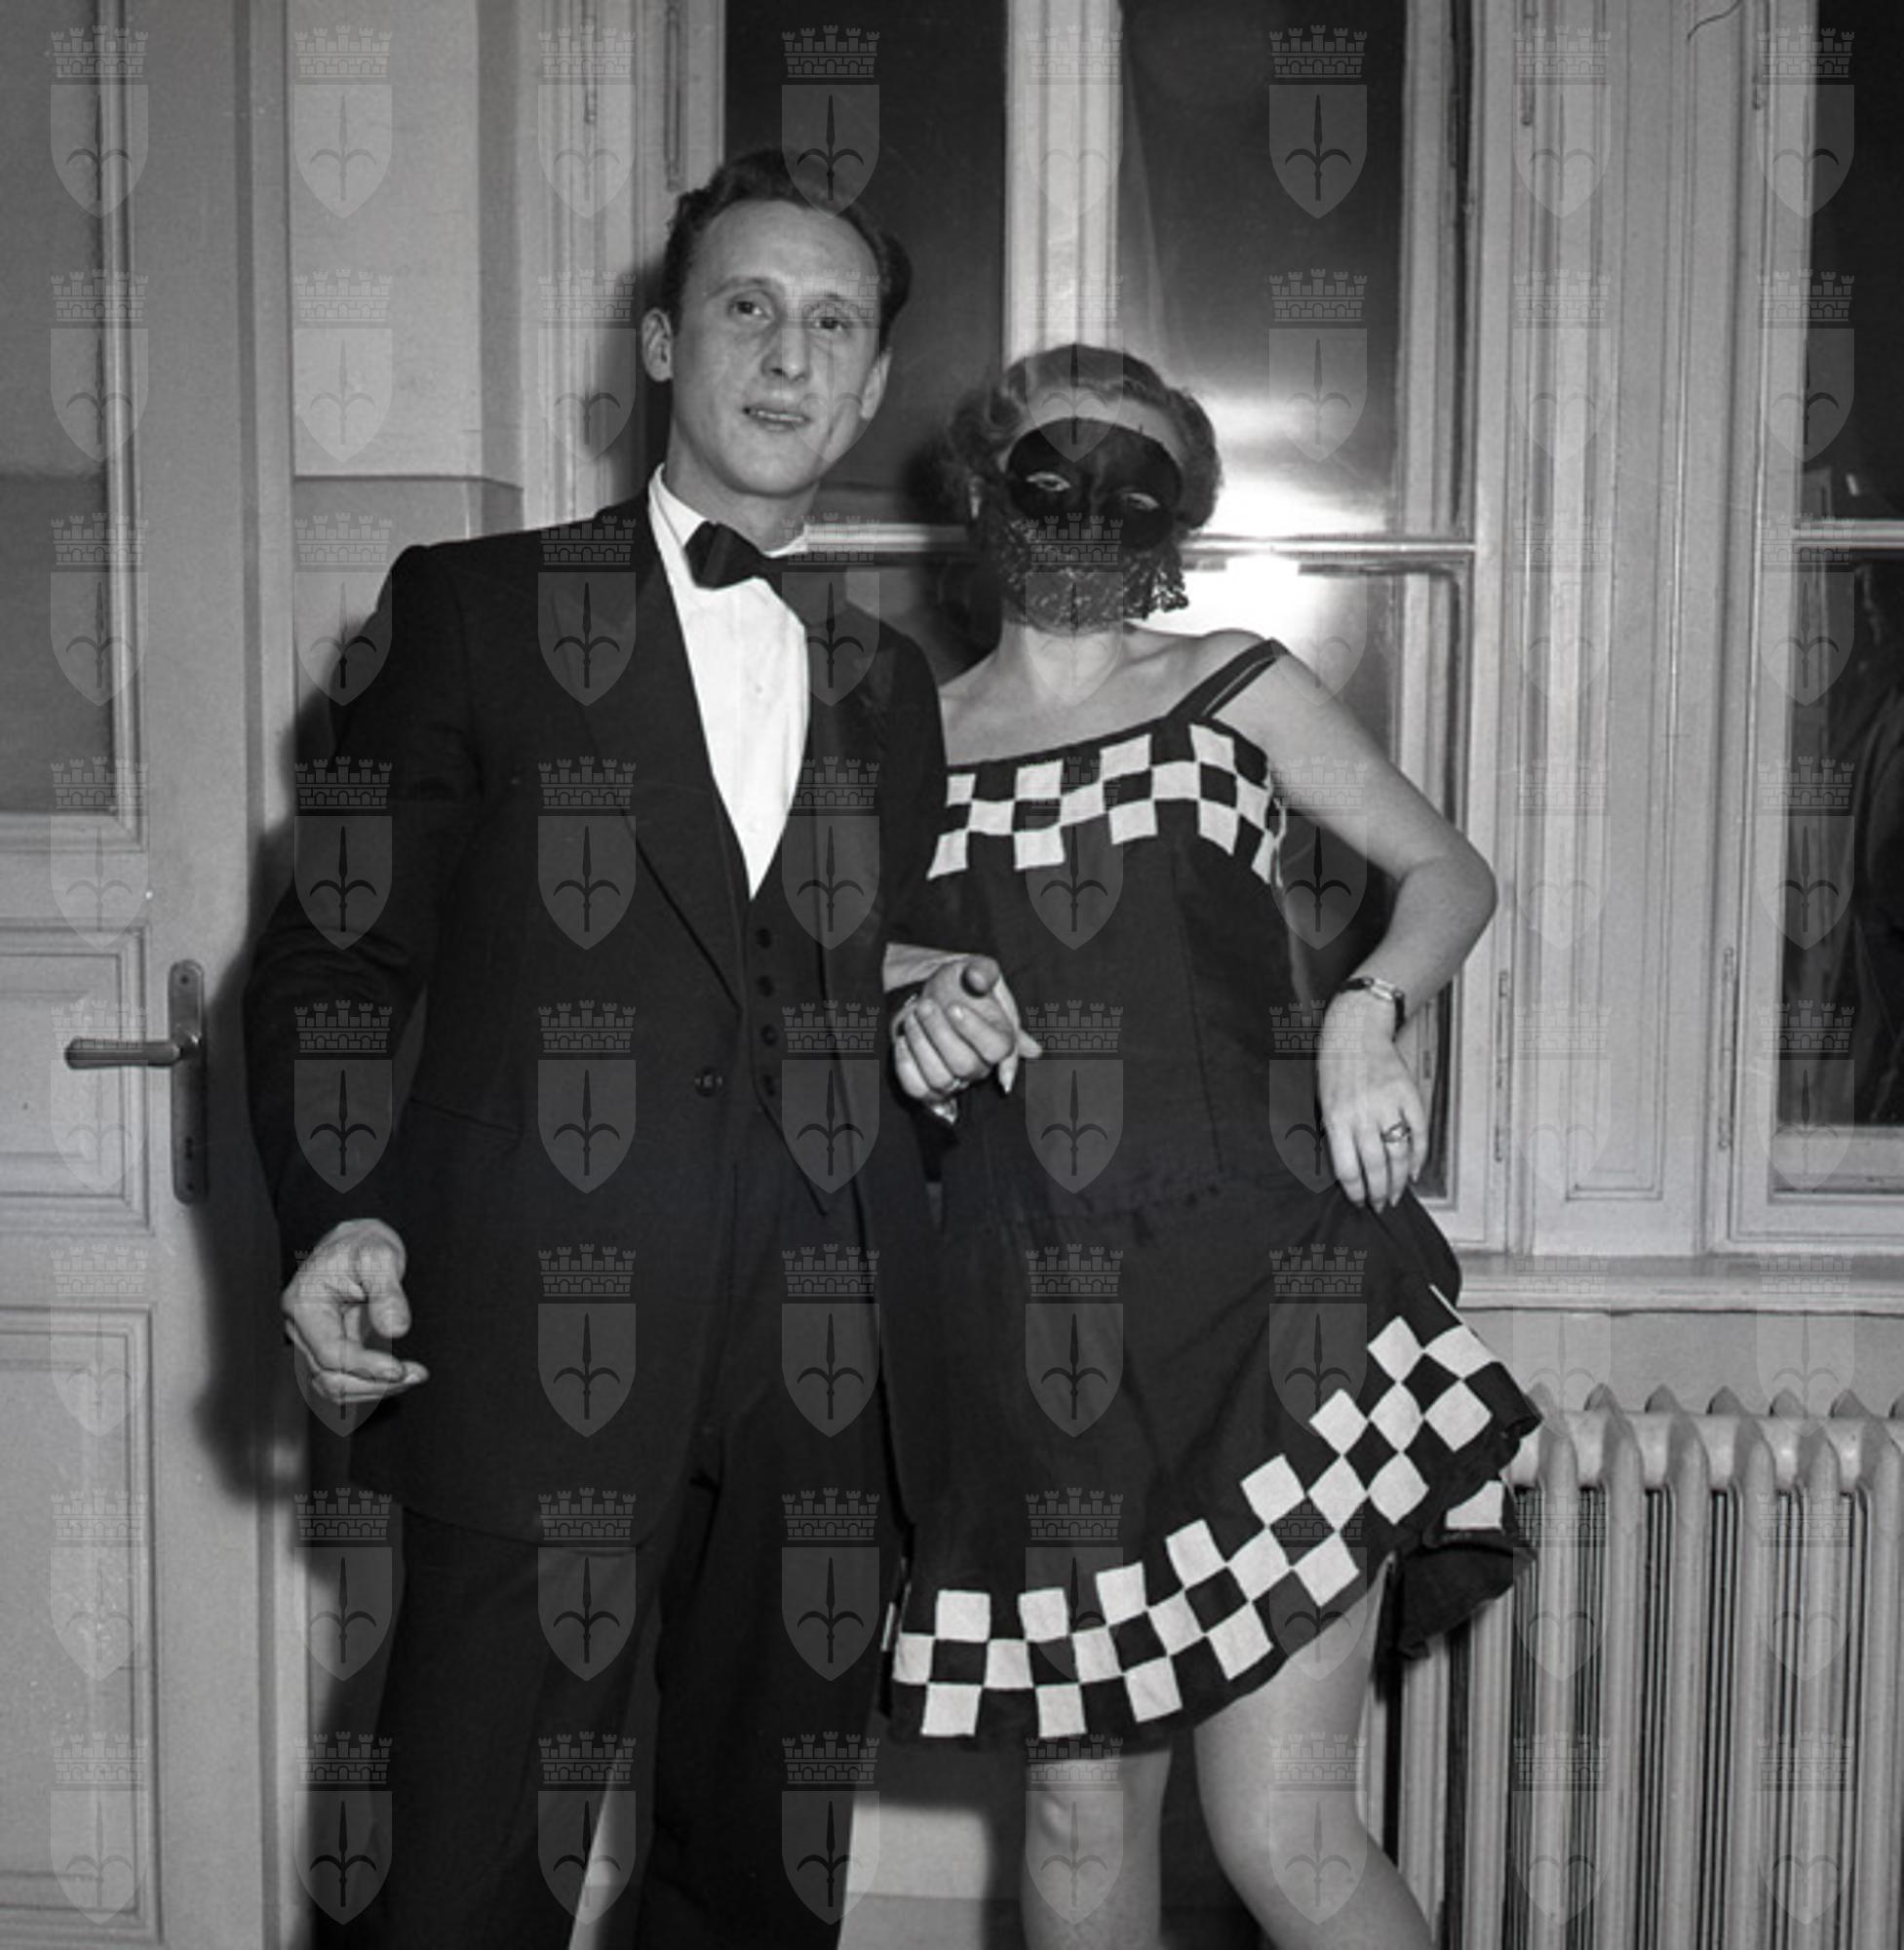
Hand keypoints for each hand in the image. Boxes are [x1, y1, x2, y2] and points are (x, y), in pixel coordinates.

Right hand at [282, 1218, 427, 1403]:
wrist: (359, 1243)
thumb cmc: (364, 1244)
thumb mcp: (379, 1256)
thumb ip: (387, 1292)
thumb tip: (395, 1329)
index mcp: (303, 1304)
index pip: (330, 1353)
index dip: (365, 1367)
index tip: (399, 1368)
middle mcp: (302, 1328)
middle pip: (329, 1377)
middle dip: (373, 1383)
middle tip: (415, 1375)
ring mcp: (314, 1341)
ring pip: (334, 1385)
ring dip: (374, 1389)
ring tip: (413, 1376)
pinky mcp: (331, 1349)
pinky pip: (344, 1379)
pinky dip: (371, 1383)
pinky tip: (400, 1374)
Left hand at [893, 955, 1042, 1107]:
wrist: (936, 992)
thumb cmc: (961, 983)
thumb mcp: (977, 967)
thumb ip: (984, 970)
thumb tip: (978, 979)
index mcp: (1003, 1039)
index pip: (998, 1049)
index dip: (975, 1031)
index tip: (953, 1007)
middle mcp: (982, 1066)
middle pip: (965, 1066)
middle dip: (940, 1034)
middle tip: (925, 1006)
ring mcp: (956, 1080)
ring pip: (941, 1080)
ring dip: (920, 1045)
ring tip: (912, 1017)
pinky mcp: (930, 1087)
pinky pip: (918, 1089)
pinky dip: (906, 1066)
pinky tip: (903, 1041)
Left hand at [1316, 992, 1428, 1209]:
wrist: (1355, 1031)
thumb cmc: (1334, 1067)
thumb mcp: (1321, 1102)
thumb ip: (1333, 1134)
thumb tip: (1346, 1171)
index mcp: (1336, 1118)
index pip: (1347, 1168)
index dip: (1355, 1191)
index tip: (1359, 1201)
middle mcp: (1362, 1114)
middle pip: (1375, 1167)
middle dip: (1379, 1193)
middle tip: (1381, 1205)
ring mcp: (1388, 1104)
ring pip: (1399, 1155)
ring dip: (1400, 1181)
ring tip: (1397, 1194)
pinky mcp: (1409, 1095)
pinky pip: (1419, 1133)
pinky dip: (1419, 1156)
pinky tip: (1415, 1171)